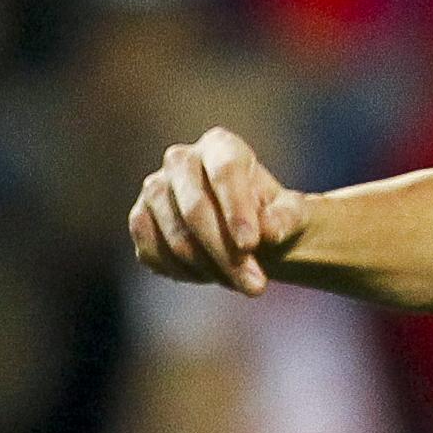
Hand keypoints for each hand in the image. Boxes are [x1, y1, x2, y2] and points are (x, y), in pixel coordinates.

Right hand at [129, 126, 309, 295]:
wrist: (246, 230)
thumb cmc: (271, 215)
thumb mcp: (290, 215)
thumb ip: (284, 218)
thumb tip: (269, 231)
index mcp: (220, 146)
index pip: (225, 172)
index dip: (236, 210)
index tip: (251, 245)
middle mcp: (180, 160)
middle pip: (195, 209)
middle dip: (225, 253)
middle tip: (256, 285)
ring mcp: (155, 189)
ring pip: (175, 236)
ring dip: (210, 269)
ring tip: (242, 284)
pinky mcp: (141, 219)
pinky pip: (153, 252)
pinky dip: (183, 273)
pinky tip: (211, 276)